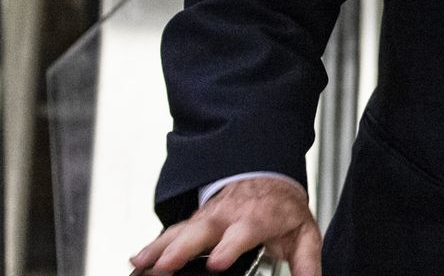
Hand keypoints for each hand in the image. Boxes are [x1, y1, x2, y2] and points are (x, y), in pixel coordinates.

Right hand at [130, 177, 321, 275]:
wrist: (267, 178)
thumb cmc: (282, 209)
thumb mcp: (303, 234)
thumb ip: (306, 263)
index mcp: (256, 219)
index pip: (242, 232)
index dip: (229, 247)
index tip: (218, 263)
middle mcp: (227, 217)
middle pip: (202, 231)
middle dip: (182, 248)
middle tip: (165, 265)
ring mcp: (207, 219)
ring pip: (180, 231)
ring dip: (159, 247)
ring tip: (141, 263)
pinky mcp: (194, 223)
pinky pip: (170, 234)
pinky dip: (152, 246)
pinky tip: (137, 260)